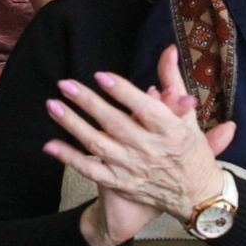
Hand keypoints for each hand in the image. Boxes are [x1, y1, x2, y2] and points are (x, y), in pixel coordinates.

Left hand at [46, 46, 237, 245]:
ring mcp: (132, 167)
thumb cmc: (190, 149)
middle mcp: (149, 149)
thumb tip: (167, 50)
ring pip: (97, 144)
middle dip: (88, 102)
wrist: (195, 195)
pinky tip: (50, 144)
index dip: (122, 92)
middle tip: (65, 84)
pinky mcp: (120, 182)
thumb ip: (173, 81)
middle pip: (114, 123)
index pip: (144, 108)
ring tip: (53, 105)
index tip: (101, 76)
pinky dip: (70, 158)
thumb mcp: (188, 114)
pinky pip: (90, 170)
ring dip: (73, 125)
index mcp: (169, 130)